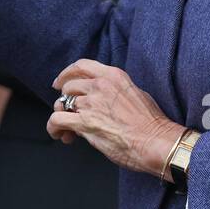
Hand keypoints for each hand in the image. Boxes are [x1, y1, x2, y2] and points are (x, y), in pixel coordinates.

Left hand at [46, 60, 181, 175]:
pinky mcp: (85, 122)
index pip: (81, 66)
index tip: (60, 82)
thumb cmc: (151, 123)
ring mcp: (91, 103)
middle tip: (69, 113)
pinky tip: (60, 134)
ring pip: (62, 104)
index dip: (66, 74)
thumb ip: (114, 90)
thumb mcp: (135, 93)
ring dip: (63, 117)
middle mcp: (100, 85)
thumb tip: (102, 97)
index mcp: (113, 76)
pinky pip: (57, 120)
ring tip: (69, 131)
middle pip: (68, 86)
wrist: (156, 142)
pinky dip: (53, 127)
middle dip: (65, 100)